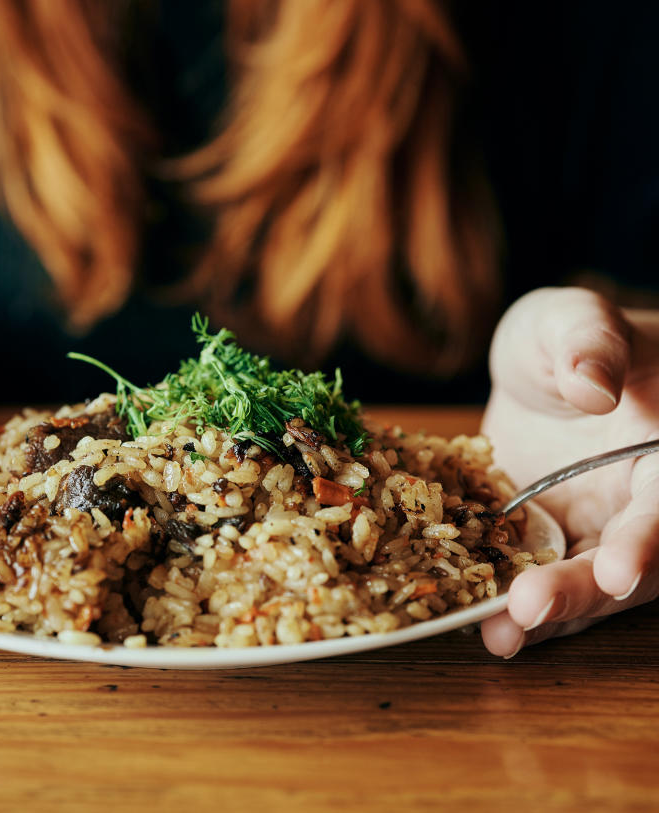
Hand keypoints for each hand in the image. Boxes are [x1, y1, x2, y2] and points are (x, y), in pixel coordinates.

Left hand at [479, 287, 658, 656]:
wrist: (544, 368)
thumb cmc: (572, 337)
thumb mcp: (573, 318)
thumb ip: (590, 340)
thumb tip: (593, 385)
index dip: (646, 543)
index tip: (618, 569)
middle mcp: (639, 506)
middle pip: (627, 565)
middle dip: (582, 593)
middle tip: (529, 611)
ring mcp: (592, 531)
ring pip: (582, 586)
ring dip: (544, 616)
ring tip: (497, 636)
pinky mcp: (546, 544)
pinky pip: (533, 579)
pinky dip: (509, 604)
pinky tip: (472, 621)